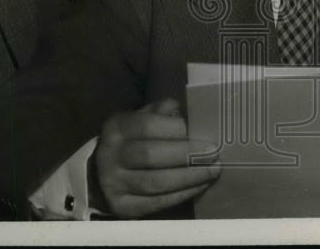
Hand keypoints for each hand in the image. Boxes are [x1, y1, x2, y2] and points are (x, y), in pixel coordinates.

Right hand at [94, 98, 220, 217]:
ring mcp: (114, 183)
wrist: (105, 171)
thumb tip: (194, 117)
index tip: (202, 133)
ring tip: (212, 171)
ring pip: (155, 183)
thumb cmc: (136, 138)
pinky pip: (156, 203)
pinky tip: (200, 186)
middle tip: (214, 154)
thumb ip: (166, 113)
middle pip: (151, 155)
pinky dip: (182, 194)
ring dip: (189, 178)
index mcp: (118, 126)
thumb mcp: (146, 117)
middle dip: (187, 156)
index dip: (178, 130)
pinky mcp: (123, 206)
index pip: (148, 125)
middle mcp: (111, 155)